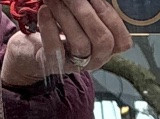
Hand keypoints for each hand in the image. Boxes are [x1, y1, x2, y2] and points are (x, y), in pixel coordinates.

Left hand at [2, 0, 130, 87]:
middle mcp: (95, 60)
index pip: (122, 41)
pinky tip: (44, 11)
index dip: (110, 17)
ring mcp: (75, 64)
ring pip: (81, 44)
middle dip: (87, 13)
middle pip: (103, 41)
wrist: (35, 49)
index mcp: (107, 49)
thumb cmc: (61, 29)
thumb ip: (91, 10)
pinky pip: (55, 47)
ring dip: (66, 16)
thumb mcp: (82, 21)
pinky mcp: (54, 63)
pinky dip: (49, 26)